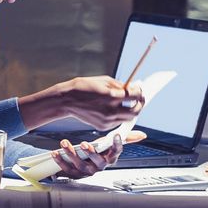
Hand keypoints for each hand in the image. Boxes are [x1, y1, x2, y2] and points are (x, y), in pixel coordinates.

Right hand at [22, 76, 144, 131]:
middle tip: (140, 98)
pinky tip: (115, 108)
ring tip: (128, 103)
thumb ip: (120, 85)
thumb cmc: (85, 87)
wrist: (67, 100)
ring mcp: (107, 120)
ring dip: (131, 111)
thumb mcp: (104, 81)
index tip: (140, 89)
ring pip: (128, 118)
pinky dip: (120, 115)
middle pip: (136, 111)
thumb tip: (133, 87)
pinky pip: (118, 122)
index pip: (135, 95)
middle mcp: (111, 110)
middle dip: (140, 104)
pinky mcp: (103, 126)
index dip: (140, 92)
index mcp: (112, 96)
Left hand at [52, 130, 146, 178]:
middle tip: (85, 144)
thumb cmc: (98, 154)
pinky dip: (60, 161)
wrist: (82, 166)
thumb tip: (142, 135)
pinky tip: (55, 153)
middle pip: (97, 162)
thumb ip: (126, 139)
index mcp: (109, 159)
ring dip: (72, 154)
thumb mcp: (111, 145)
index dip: (117, 145)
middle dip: (90, 153)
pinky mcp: (74, 174)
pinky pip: (67, 169)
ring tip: (65, 144)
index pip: (116, 152)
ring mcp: (86, 171)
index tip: (116, 136)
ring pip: (80, 165)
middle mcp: (99, 167)